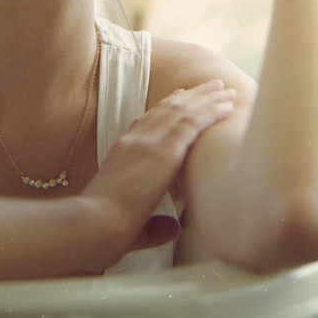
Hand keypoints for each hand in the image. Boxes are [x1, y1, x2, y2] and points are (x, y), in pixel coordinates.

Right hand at [82, 80, 235, 259]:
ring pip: (183, 111)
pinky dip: (210, 112)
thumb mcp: (129, 223)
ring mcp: (148, 143)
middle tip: (213, 85)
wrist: (90, 226)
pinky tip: (226, 106)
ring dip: (207, 98)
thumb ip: (153, 226)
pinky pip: (191, 123)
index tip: (182, 95)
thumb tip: (172, 229)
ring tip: (225, 89)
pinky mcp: (163, 152)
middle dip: (192, 95)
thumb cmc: (102, 232)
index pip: (147, 121)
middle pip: (168, 109)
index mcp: (122, 152)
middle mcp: (134, 141)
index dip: (166, 106)